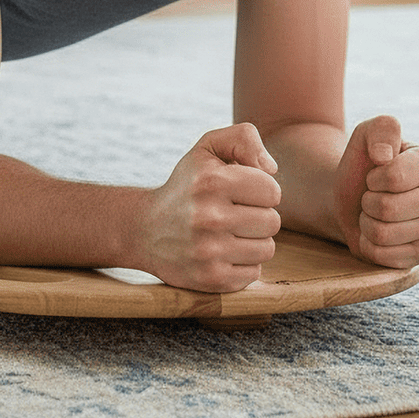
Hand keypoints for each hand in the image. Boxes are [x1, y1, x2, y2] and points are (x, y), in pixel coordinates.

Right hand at [136, 123, 282, 291]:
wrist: (145, 229)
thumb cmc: (187, 185)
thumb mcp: (207, 148)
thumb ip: (243, 138)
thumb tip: (272, 168)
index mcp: (212, 181)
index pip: (272, 191)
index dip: (260, 190)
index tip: (241, 191)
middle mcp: (209, 217)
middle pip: (273, 221)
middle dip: (258, 215)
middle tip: (234, 213)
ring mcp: (209, 252)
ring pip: (267, 249)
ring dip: (252, 241)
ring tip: (228, 233)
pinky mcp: (210, 279)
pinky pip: (253, 273)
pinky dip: (242, 263)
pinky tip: (222, 253)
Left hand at [331, 115, 418, 268]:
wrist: (355, 196)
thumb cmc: (364, 163)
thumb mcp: (366, 134)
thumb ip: (380, 128)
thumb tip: (383, 156)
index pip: (393, 178)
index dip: (373, 178)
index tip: (376, 174)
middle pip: (387, 208)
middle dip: (367, 201)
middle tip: (373, 195)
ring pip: (383, 234)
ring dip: (366, 223)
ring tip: (375, 212)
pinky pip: (383, 256)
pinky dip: (369, 244)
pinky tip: (378, 232)